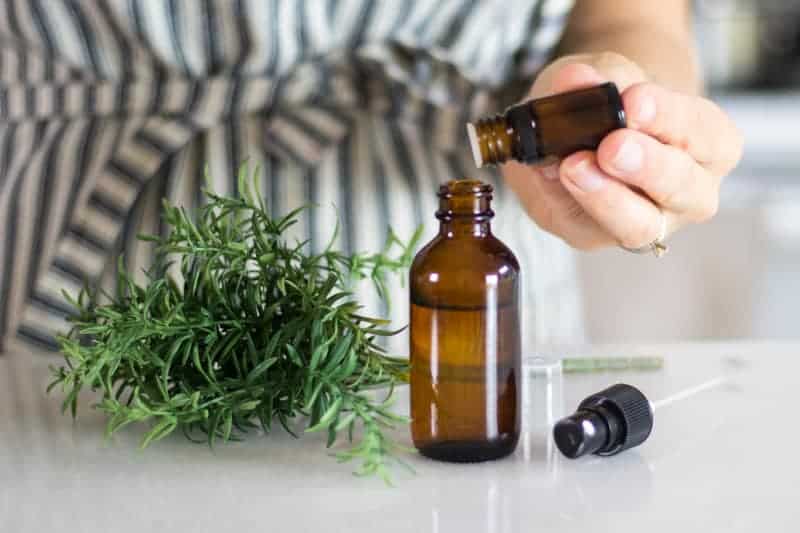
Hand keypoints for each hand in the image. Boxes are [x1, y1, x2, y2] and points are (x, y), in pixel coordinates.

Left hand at [503, 53, 742, 250]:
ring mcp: (649, 222)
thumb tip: (575, 80)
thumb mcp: (602, 75)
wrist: (577, 135)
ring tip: (575, 167)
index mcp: (712, 144)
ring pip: (641, 224)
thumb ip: (593, 77)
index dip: (670, 118)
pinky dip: (566, 201)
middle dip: (646, 166)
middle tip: (612, 146)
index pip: (706, 134)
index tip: (633, 102)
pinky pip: (590, 228)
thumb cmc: (611, 104)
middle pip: (683, 188)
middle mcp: (691, 192)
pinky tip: (551, 176)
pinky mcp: (601, 236)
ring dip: (606, 195)